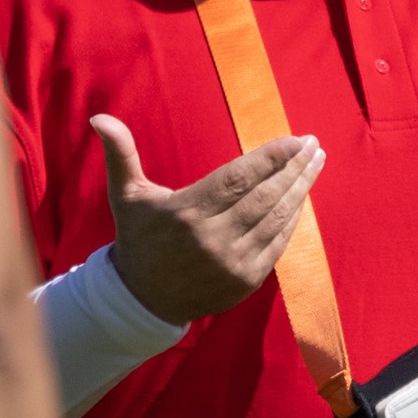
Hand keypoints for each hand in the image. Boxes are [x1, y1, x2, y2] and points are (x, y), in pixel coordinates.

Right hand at [91, 114, 324, 325]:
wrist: (144, 299)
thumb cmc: (139, 238)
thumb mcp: (127, 196)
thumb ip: (120, 155)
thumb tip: (101, 118)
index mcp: (186, 213)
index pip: (238, 179)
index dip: (270, 157)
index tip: (294, 139)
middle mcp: (212, 238)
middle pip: (265, 196)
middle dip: (294, 168)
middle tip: (313, 145)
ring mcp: (233, 262)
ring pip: (277, 218)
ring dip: (301, 189)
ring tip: (316, 162)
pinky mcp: (247, 280)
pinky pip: (278, 243)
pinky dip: (293, 218)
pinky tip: (302, 196)